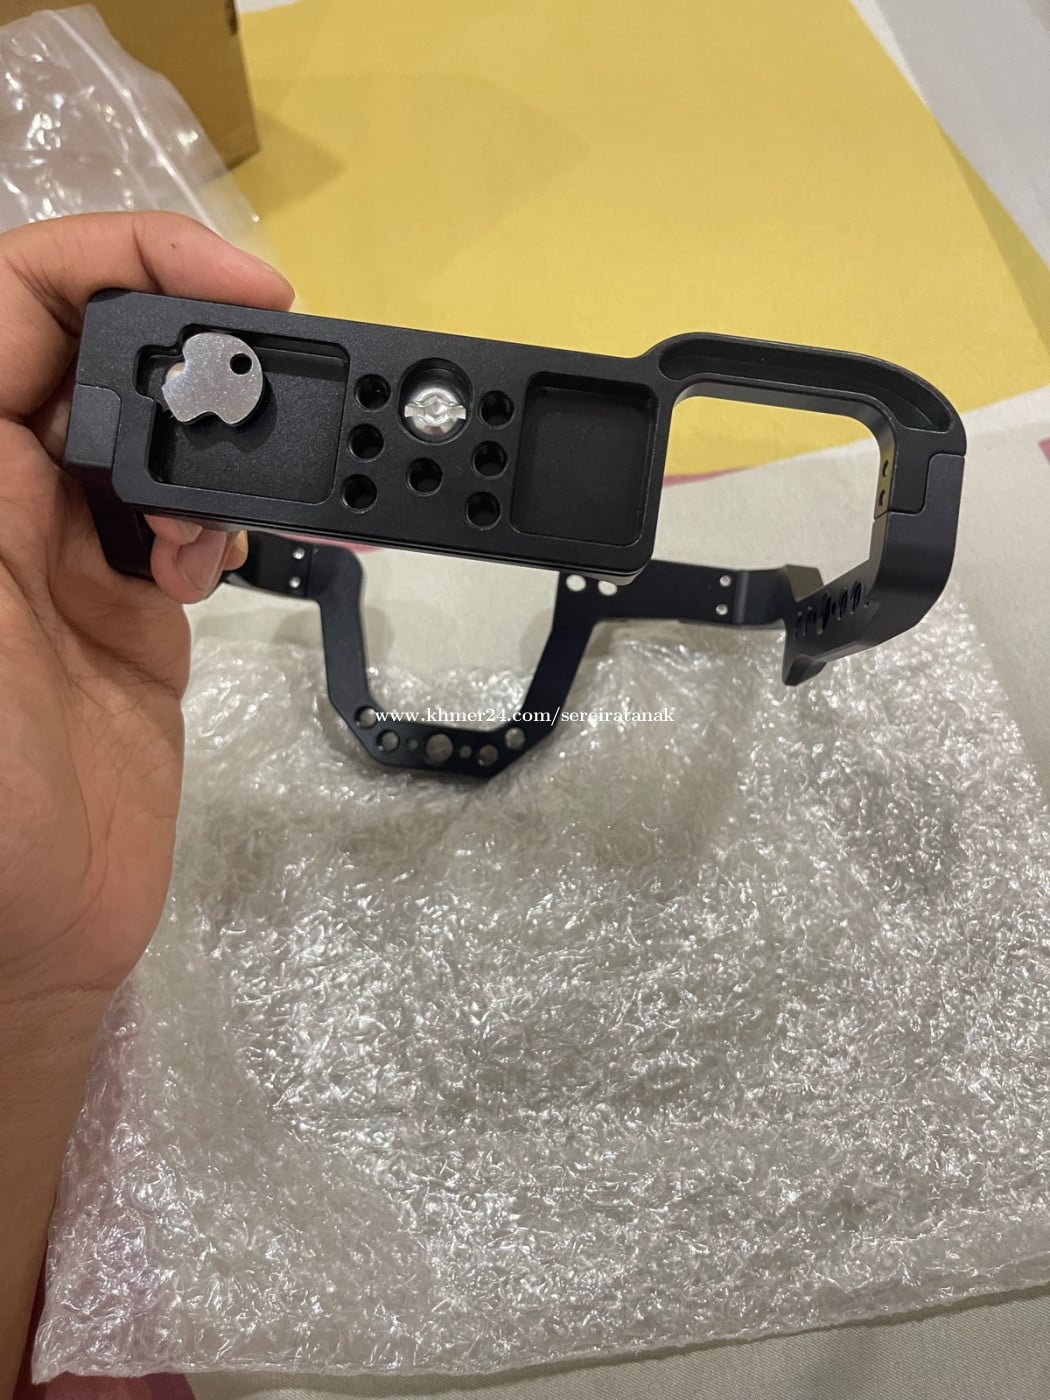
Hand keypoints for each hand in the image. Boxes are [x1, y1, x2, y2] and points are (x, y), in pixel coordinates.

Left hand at [0, 212, 294, 998]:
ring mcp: (63, 557)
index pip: (20, 306)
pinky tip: (220, 566)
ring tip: (258, 496)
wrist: (31, 941)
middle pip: (99, 365)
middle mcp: (1, 498)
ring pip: (156, 445)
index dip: (127, 261)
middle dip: (192, 362)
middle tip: (276, 396)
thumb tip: (47, 363)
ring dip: (221, 453)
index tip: (246, 290)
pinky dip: (225, 526)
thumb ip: (9, 490)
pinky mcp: (127, 613)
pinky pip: (188, 528)